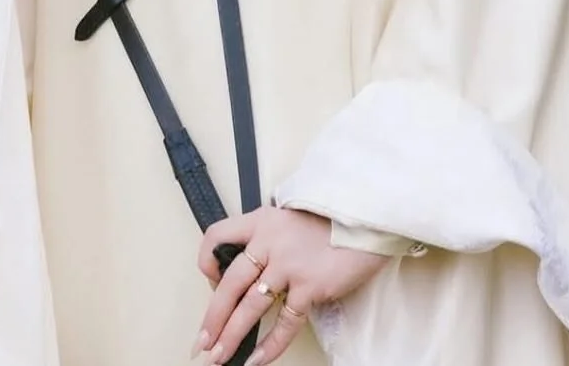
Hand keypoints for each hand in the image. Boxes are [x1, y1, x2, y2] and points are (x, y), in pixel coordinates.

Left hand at [193, 207, 387, 364]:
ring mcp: (289, 265)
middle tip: (202, 341)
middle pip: (229, 284)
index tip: (210, 281)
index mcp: (262, 221)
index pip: (218, 236)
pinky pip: (284, 323)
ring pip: (250, 307)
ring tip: (218, 356)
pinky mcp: (310, 286)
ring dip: (231, 336)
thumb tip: (255, 268)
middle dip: (212, 318)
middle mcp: (270, 242)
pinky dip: (269, 346)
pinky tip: (257, 359)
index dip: (208, 261)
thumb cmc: (332, 219)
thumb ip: (270, 238)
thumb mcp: (291, 217)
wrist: (366, 217)